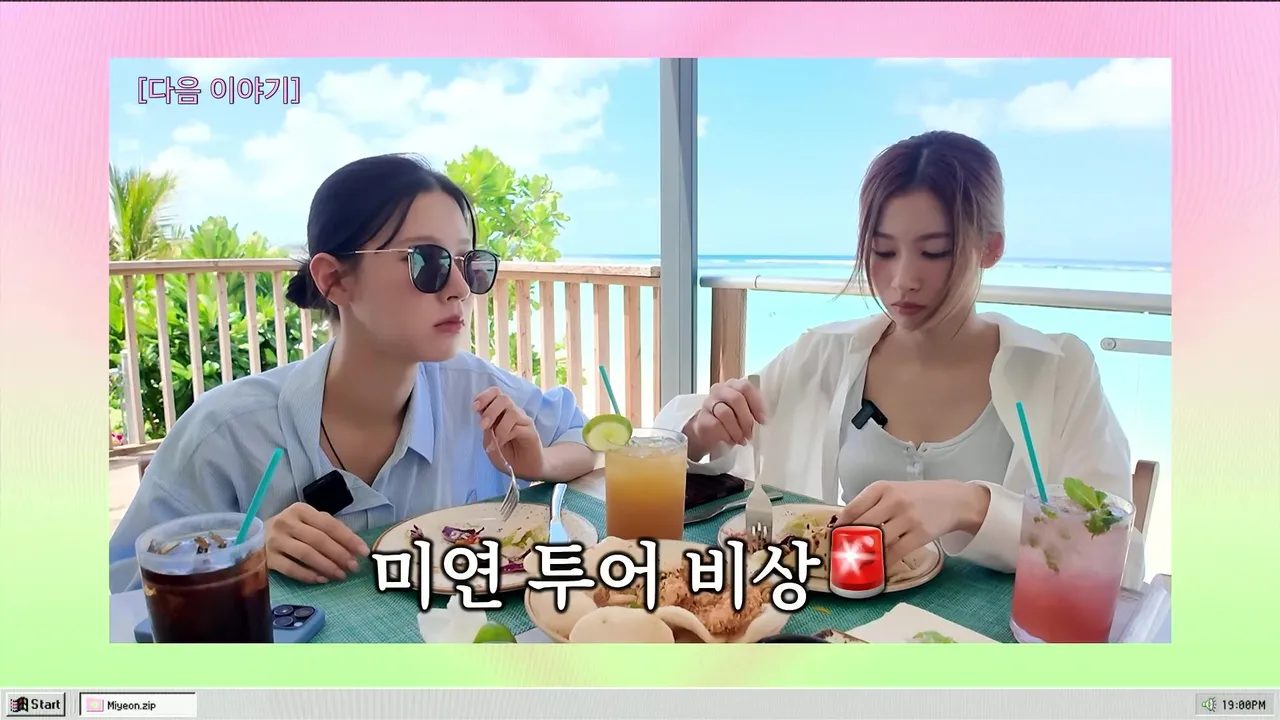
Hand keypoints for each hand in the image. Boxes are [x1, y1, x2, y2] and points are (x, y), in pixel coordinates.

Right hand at [265, 502, 369, 583]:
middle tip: (354, 567)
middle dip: (340, 554)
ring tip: (341, 575)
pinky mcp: (267, 558)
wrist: (255, 537)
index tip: (363, 552)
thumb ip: (328, 529)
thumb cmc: (290, 529)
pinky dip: (308, 575)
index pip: (329, 525)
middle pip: (319, 540)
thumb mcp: (307, 522)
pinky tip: (321, 580)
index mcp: (301, 510)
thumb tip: (354, 547)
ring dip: (327, 566)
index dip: (348, 538)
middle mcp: (286, 522)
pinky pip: (290, 568)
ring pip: (306, 554)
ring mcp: (275, 540)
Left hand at [474, 388, 544, 479]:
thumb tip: (483, 421)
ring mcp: (523, 421)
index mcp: (501, 412)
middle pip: (504, 398)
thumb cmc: (506, 454)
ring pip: (512, 412)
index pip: (495, 393)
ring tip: (496, 440)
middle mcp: (513, 412)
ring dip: (500, 426)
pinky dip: (506, 435)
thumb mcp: (490, 443)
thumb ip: (487, 431)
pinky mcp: (531, 431)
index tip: (474, 408)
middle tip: (483, 425)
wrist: (524, 469)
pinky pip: (519, 427)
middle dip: (491, 410)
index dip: (484, 397)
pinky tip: (502, 444)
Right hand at [683, 378, 767, 457]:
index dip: (756, 404)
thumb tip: (764, 420)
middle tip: (751, 433)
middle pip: (736, 398)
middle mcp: (719, 390)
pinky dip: (726, 435)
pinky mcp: (701, 417)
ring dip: (736, 430)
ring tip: (741, 440)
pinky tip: (730, 440)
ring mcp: (708, 402)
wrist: (707, 432)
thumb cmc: (730, 420)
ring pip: (725, 413)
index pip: (745, 387)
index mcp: (733, 385)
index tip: (762, 420)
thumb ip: (753, 410)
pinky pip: (715, 425)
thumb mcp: (744, 412)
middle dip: (746, 419)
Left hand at [836, 480, 990, 567]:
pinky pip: (896, 552)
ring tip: (857, 562)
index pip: (853, 508)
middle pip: (863, 525)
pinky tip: (879, 566)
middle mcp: (893, 500)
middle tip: (842, 553)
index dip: (840, 526)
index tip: (833, 536)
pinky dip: (885, 562)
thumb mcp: (892, 491)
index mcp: (882, 488)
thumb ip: (870, 504)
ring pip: (878, 540)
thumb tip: (844, 524)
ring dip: (866, 553)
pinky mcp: (920, 534)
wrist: (953, 499)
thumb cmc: (916, 497)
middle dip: (850, 542)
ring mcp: (908, 517)